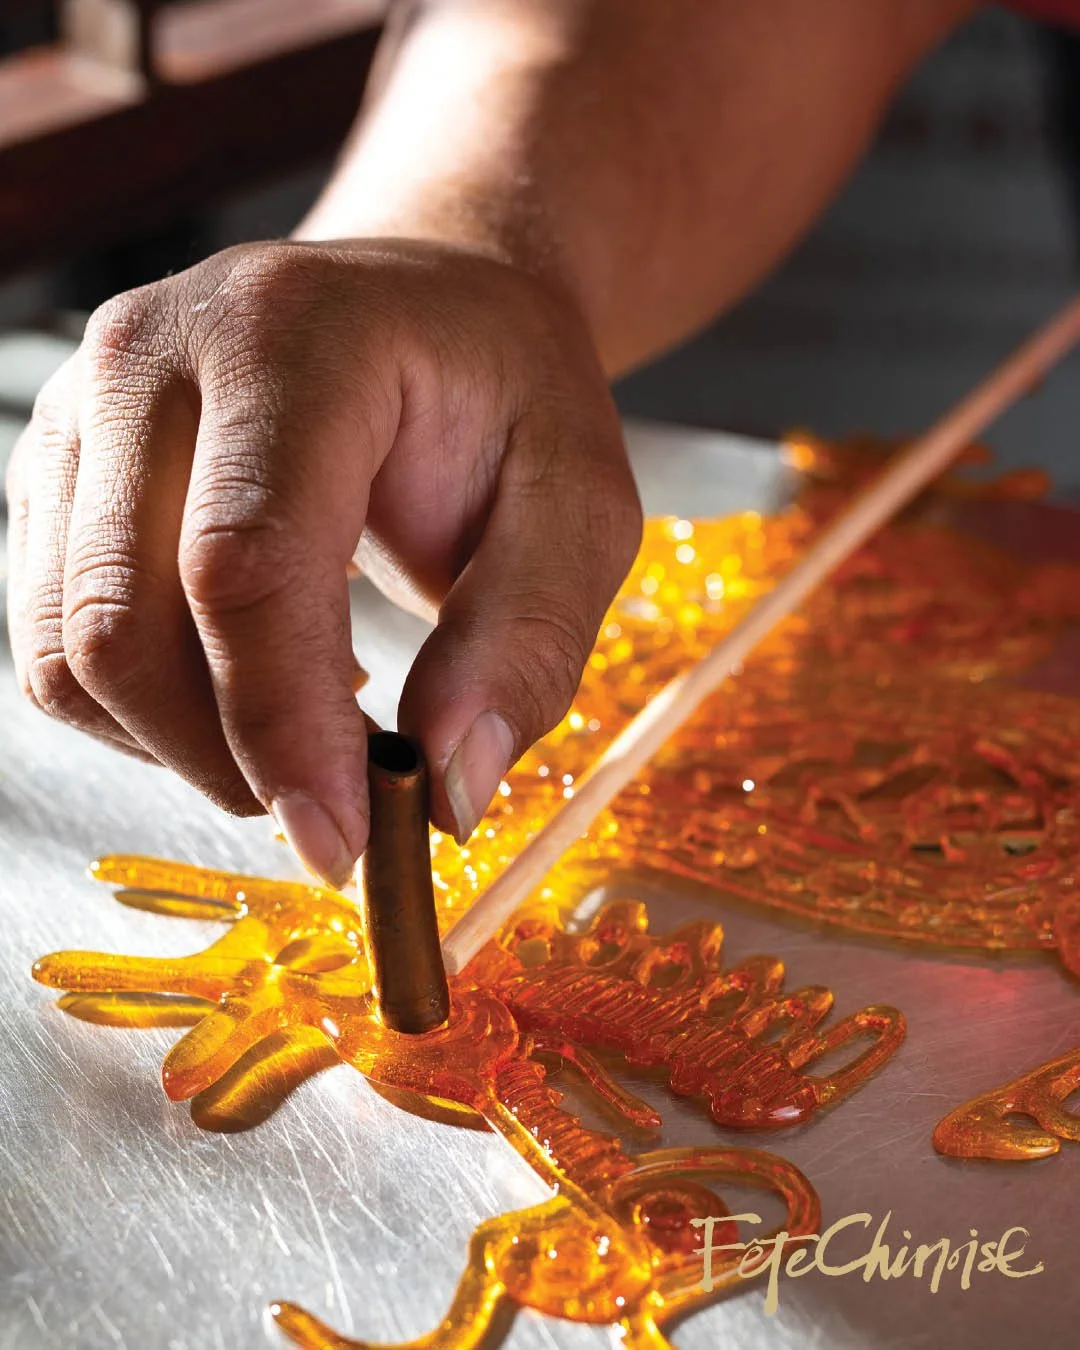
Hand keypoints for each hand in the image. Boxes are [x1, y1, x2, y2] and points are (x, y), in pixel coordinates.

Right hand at [4, 239, 640, 886]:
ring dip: (181, 744)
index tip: (343, 842)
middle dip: (228, 759)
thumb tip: (445, 788)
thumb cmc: (506, 400)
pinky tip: (244, 683)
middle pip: (125, 622)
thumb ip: (524, 642)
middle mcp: (152, 356)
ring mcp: (80, 411)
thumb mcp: (577, 507)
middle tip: (339, 804)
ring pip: (68, 649)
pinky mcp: (57, 473)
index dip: (283, 728)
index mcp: (291, 336)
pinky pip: (52, 643)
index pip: (244, 565)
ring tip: (305, 727)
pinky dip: (143, 711)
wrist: (427, 313)